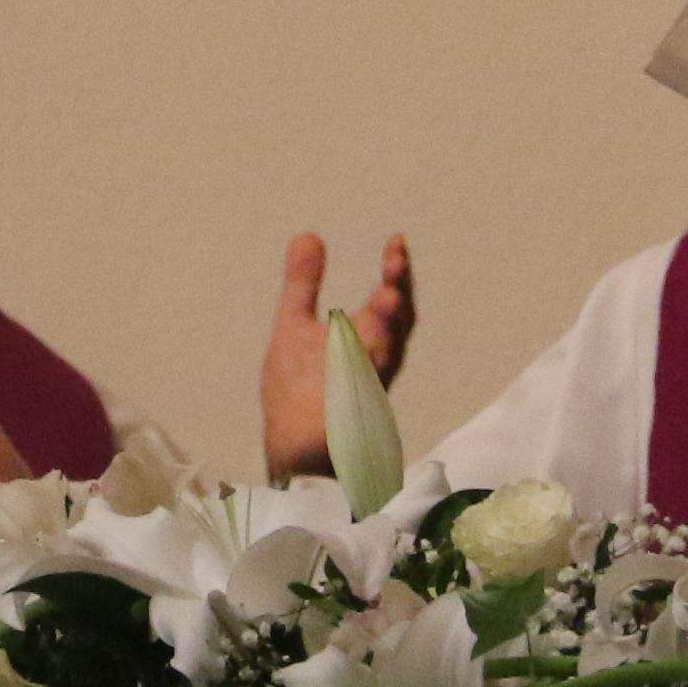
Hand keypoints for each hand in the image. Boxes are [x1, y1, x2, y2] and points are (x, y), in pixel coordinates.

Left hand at [255, 230, 418, 481]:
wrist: (290, 451)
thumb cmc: (298, 389)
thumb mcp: (295, 326)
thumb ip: (303, 283)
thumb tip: (308, 235)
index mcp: (366, 341)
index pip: (391, 303)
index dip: (397, 274)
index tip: (395, 242)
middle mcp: (372, 366)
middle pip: (396, 331)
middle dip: (395, 302)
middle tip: (392, 273)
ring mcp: (359, 396)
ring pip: (381, 364)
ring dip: (381, 336)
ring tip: (383, 301)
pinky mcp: (342, 425)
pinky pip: (355, 400)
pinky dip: (355, 376)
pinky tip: (349, 351)